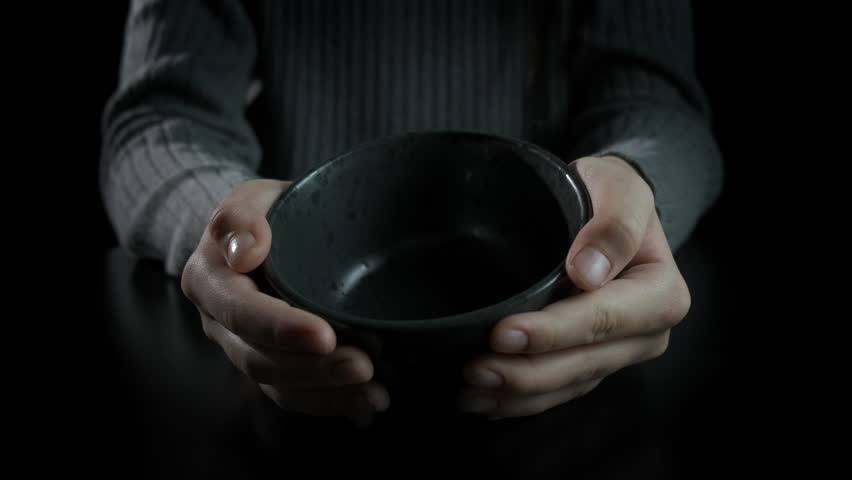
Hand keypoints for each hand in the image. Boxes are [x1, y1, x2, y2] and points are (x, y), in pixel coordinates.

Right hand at [181, 179, 388, 424]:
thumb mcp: (251, 199)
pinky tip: (367, 405)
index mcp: (209, 280)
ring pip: (278, 384)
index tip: (324, 335)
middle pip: (260, 358)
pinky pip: (294, 395)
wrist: (262, 235)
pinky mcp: (269, 366)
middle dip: (315, 368)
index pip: (240, 311)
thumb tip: (246, 250)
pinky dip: (332, 403)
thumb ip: (240, 217)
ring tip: (375, 392)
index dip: (280, 327)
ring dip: (328, 393)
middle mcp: (219, 323)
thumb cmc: (264, 213)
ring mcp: (242, 349)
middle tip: (365, 365)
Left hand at [459, 156, 689, 418]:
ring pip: (565, 386)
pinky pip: (556, 393)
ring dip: (516, 394)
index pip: (601, 319)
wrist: (608, 210)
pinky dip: (519, 400)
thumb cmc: (612, 195)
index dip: (552, 332)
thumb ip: (614, 226)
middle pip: (581, 363)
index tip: (504, 333)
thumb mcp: (621, 189)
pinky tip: (484, 400)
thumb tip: (588, 271)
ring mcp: (617, 355)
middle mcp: (645, 335)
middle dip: (525, 373)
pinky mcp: (591, 366)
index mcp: (660, 295)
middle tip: (474, 370)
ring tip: (468, 393)